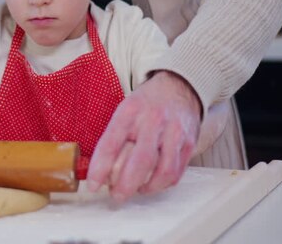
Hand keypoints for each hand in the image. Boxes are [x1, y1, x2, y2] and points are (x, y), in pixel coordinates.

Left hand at [86, 71, 200, 202]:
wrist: (179, 86)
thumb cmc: (147, 102)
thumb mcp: (125, 108)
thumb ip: (114, 135)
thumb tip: (97, 167)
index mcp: (131, 111)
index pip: (112, 143)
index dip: (100, 168)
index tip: (93, 185)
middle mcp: (153, 121)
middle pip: (140, 161)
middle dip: (125, 185)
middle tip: (116, 195)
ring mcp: (174, 132)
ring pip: (163, 170)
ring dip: (147, 188)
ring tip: (136, 190)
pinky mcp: (189, 143)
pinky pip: (176, 172)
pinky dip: (162, 184)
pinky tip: (152, 183)